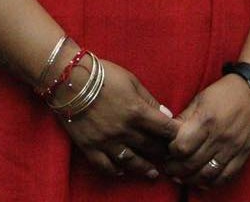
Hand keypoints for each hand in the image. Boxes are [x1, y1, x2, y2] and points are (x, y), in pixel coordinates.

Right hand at [57, 57, 178, 179]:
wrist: (69, 80)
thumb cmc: (104, 75)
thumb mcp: (133, 82)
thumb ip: (150, 100)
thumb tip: (167, 115)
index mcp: (137, 111)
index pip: (164, 129)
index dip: (175, 135)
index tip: (180, 138)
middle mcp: (123, 130)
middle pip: (149, 147)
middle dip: (162, 152)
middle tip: (170, 157)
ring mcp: (105, 141)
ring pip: (130, 161)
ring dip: (143, 168)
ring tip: (153, 173)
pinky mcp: (88, 147)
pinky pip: (103, 165)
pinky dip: (114, 170)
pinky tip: (122, 171)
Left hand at [162, 74, 249, 185]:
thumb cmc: (226, 92)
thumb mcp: (200, 99)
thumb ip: (183, 119)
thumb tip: (167, 135)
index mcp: (206, 120)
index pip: (181, 148)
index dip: (170, 153)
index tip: (168, 151)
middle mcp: (219, 136)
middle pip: (191, 164)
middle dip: (175, 170)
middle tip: (170, 168)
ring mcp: (233, 146)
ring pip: (206, 174)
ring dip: (190, 180)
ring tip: (183, 176)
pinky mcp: (244, 152)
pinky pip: (226, 176)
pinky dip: (212, 183)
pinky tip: (203, 180)